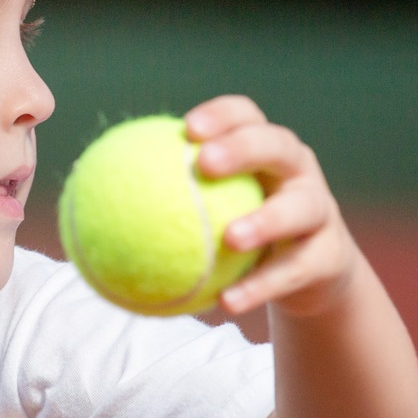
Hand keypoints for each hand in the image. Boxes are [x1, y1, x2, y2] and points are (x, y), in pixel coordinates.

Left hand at [184, 95, 364, 318]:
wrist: (311, 273)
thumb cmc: (243, 230)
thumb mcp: (211, 210)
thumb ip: (165, 201)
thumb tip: (86, 207)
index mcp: (267, 150)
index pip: (247, 116)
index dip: (222, 115)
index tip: (187, 129)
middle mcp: (298, 171)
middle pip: (279, 146)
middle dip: (245, 148)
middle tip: (206, 164)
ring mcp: (319, 211)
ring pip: (300, 208)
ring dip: (265, 221)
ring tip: (230, 238)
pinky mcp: (331, 256)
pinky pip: (294, 271)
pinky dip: (261, 287)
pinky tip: (229, 302)